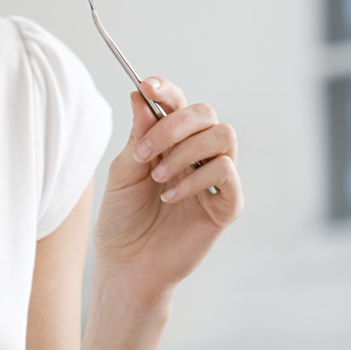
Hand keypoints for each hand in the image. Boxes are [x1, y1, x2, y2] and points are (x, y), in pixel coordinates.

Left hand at [91, 76, 242, 304]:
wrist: (127, 263)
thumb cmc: (123, 216)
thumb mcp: (123, 170)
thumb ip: (138, 135)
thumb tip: (140, 94)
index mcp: (171, 139)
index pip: (178, 102)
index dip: (166, 89)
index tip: (146, 87)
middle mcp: (197, 152)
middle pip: (205, 113)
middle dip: (174, 124)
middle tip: (145, 153)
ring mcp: (215, 177)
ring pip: (223, 135)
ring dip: (185, 151)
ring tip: (158, 178)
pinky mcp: (227, 203)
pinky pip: (227, 172)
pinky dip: (195, 178)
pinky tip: (170, 196)